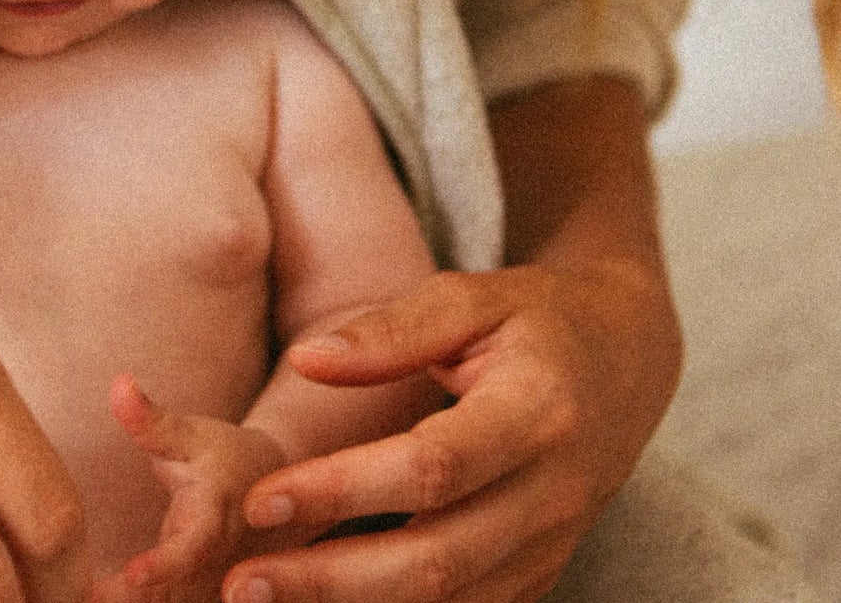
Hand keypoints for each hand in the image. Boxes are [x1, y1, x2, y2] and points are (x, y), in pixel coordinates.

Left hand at [98, 376, 306, 602]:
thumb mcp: (191, 433)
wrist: (277, 497)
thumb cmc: (223, 458)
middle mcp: (214, 569)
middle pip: (172, 600)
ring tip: (77, 601)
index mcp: (213, 521)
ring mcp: (209, 594)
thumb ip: (151, 420)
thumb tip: (118, 383)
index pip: (192, 548)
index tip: (131, 575)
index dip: (164, 566)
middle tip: (82, 600)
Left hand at [223, 260, 682, 602]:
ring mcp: (553, 544)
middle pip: (438, 557)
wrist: (627, 359)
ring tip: (263, 597)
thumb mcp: (470, 297)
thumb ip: (391, 329)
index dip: (346, 489)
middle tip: (241, 582)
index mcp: (537, 411)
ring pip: (451, 600)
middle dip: (332, 580)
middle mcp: (554, 493)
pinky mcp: (541, 572)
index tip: (262, 497)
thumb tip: (306, 359)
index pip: (432, 467)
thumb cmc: (533, 317)